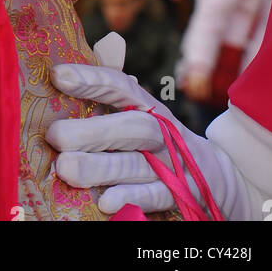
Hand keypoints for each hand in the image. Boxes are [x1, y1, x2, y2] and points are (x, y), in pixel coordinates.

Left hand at [45, 49, 246, 217]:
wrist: (216, 177)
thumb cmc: (159, 141)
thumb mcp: (142, 114)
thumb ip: (110, 96)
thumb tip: (64, 69)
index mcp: (150, 107)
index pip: (121, 87)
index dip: (91, 78)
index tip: (57, 74)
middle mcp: (163, 133)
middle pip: (132, 128)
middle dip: (93, 130)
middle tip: (54, 135)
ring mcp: (173, 165)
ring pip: (136, 164)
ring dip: (100, 167)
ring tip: (66, 168)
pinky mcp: (179, 196)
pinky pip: (155, 197)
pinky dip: (131, 198)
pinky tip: (105, 201)